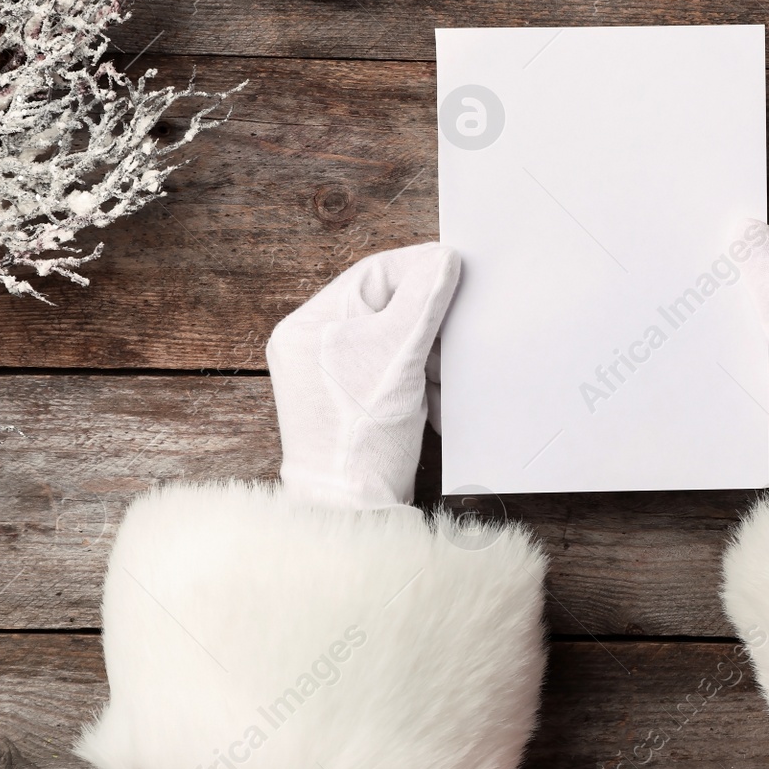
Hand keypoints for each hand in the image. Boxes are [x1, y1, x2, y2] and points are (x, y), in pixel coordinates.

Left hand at [266, 243, 459, 506]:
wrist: (354, 509)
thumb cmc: (363, 437)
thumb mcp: (400, 356)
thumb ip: (423, 301)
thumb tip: (444, 259)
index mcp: (309, 325)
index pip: (374, 274)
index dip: (420, 270)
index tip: (459, 271)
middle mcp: (314, 345)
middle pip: (387, 306)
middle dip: (428, 324)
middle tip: (454, 335)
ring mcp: (331, 375)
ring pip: (396, 339)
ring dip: (429, 356)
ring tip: (442, 379)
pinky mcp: (353, 402)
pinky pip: (393, 370)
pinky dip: (420, 380)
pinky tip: (434, 399)